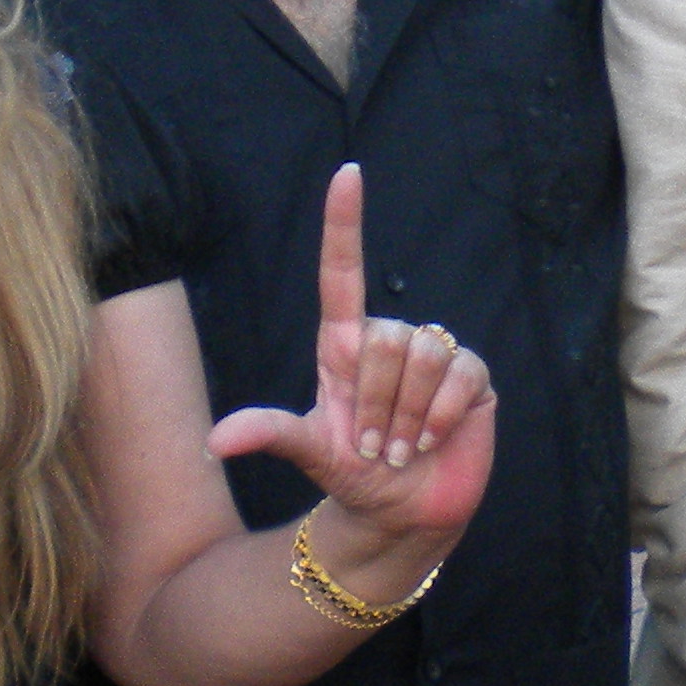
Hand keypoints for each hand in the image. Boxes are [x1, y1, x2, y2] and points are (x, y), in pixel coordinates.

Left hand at [209, 165, 495, 549]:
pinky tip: (431, 438)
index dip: (345, 222)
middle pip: (383, 339)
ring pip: (421, 355)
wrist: (404, 511)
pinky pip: (458, 375)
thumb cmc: (353, 474)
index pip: (343, 271)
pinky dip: (440, 416)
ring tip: (401, 445)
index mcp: (344, 345)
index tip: (348, 173)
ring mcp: (432, 355)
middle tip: (373, 443)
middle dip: (374, 404)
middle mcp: (388, 340)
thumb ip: (271, 435)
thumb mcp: (311, 452)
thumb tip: (215, 441)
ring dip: (406, 416)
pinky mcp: (470, 377)